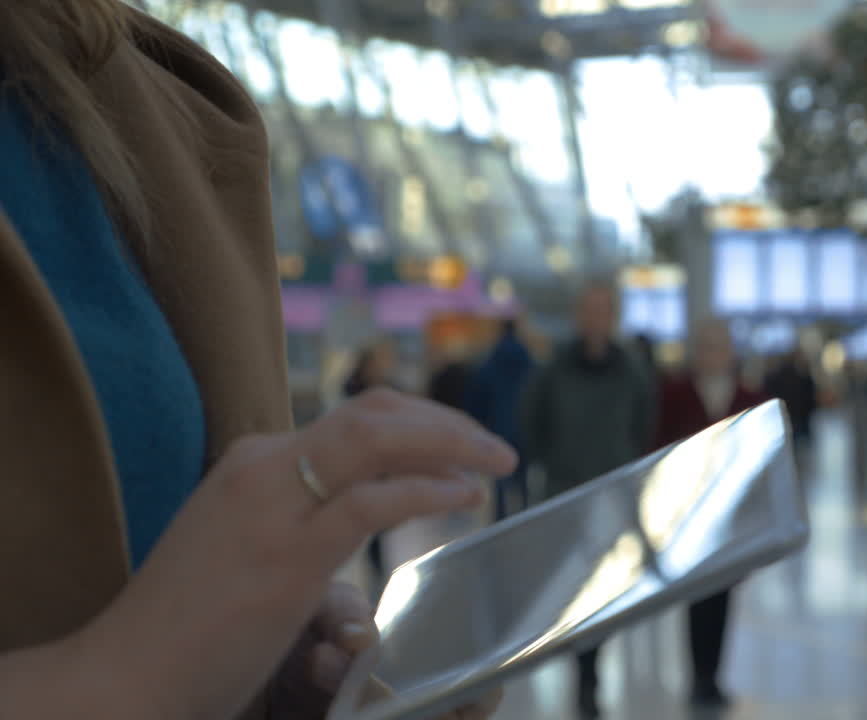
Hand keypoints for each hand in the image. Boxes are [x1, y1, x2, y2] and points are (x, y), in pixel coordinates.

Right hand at [68, 389, 516, 719]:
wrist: (125, 676)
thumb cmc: (188, 624)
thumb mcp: (246, 545)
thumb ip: (298, 517)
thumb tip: (356, 508)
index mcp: (255, 461)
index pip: (355, 416)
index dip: (421, 421)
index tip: (462, 443)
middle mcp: (263, 465)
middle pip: (375, 411)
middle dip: (446, 420)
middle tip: (494, 447)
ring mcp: (273, 504)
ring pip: (378, 437)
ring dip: (451, 442)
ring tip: (497, 463)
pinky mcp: (287, 554)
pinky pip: (375, 500)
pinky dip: (429, 490)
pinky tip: (464, 498)